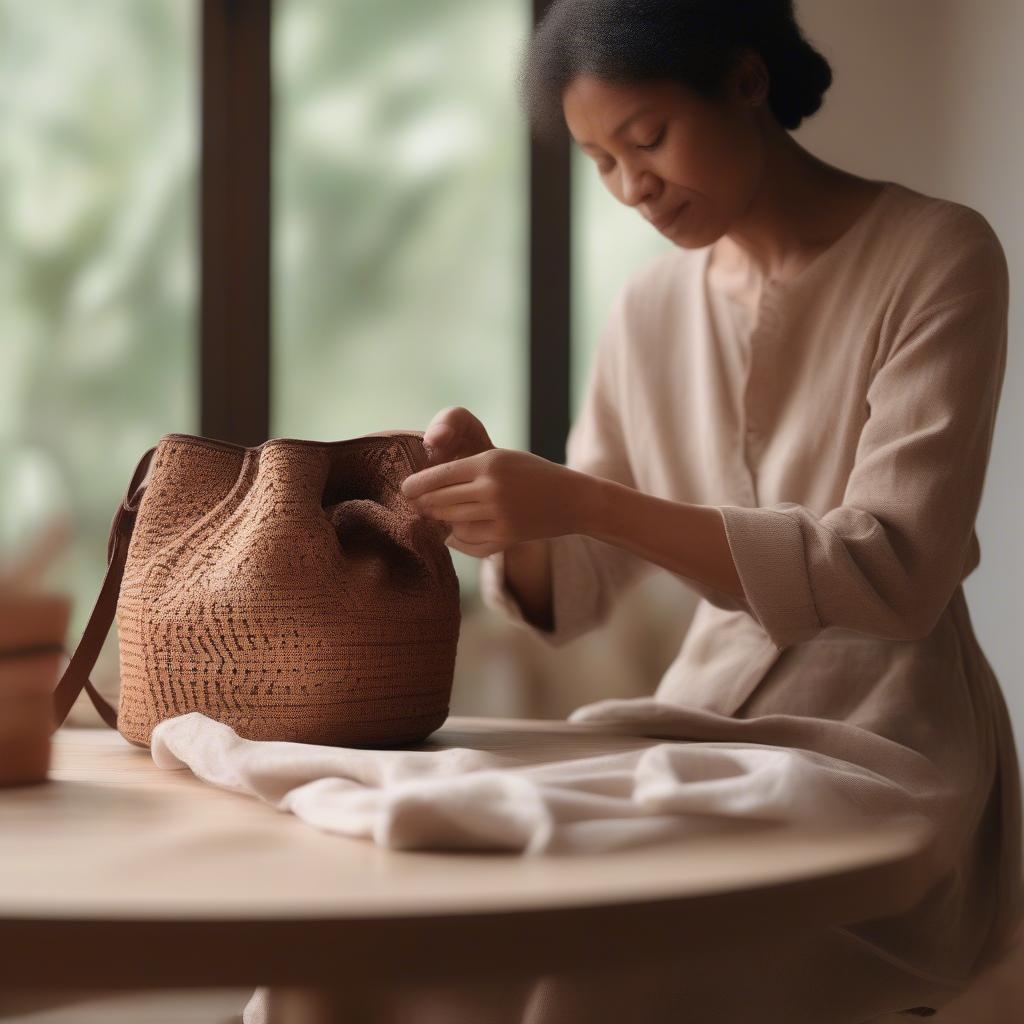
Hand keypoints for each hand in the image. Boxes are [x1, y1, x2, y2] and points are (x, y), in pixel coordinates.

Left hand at [402, 416, 587, 556]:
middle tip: (416, 506)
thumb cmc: (531, 474)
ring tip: (436, 516)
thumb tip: (424, 490)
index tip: (404, 490)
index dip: (416, 485)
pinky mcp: (505, 537)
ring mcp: (498, 515)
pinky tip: (456, 532)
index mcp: (488, 463)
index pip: (438, 477)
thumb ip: (465, 471)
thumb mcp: (501, 459)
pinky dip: (457, 538)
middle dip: (424, 505)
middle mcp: (491, 489)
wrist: (571, 499)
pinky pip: (468, 540)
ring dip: (441, 521)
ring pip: (451, 523)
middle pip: (440, 502)